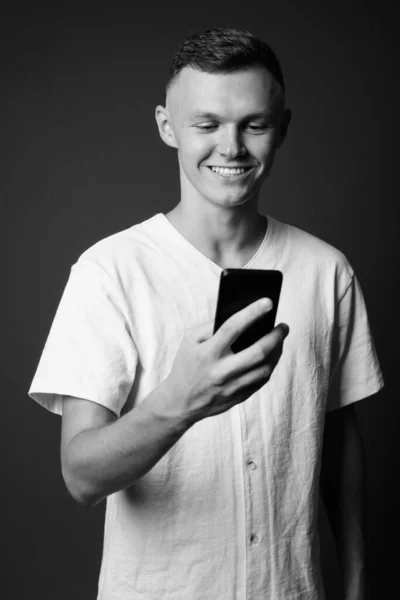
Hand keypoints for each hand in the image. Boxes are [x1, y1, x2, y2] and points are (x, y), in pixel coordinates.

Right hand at [163, 298, 288, 425]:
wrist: (181, 402)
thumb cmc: (186, 366)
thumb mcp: (189, 341)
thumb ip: (210, 326)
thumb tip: (238, 315)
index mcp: (208, 353)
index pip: (233, 327)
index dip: (252, 313)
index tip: (268, 302)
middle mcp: (222, 371)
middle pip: (257, 352)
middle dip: (275, 336)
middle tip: (283, 326)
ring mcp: (232, 386)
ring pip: (264, 368)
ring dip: (277, 351)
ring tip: (279, 340)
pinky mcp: (239, 397)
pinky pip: (262, 380)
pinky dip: (270, 365)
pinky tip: (272, 355)